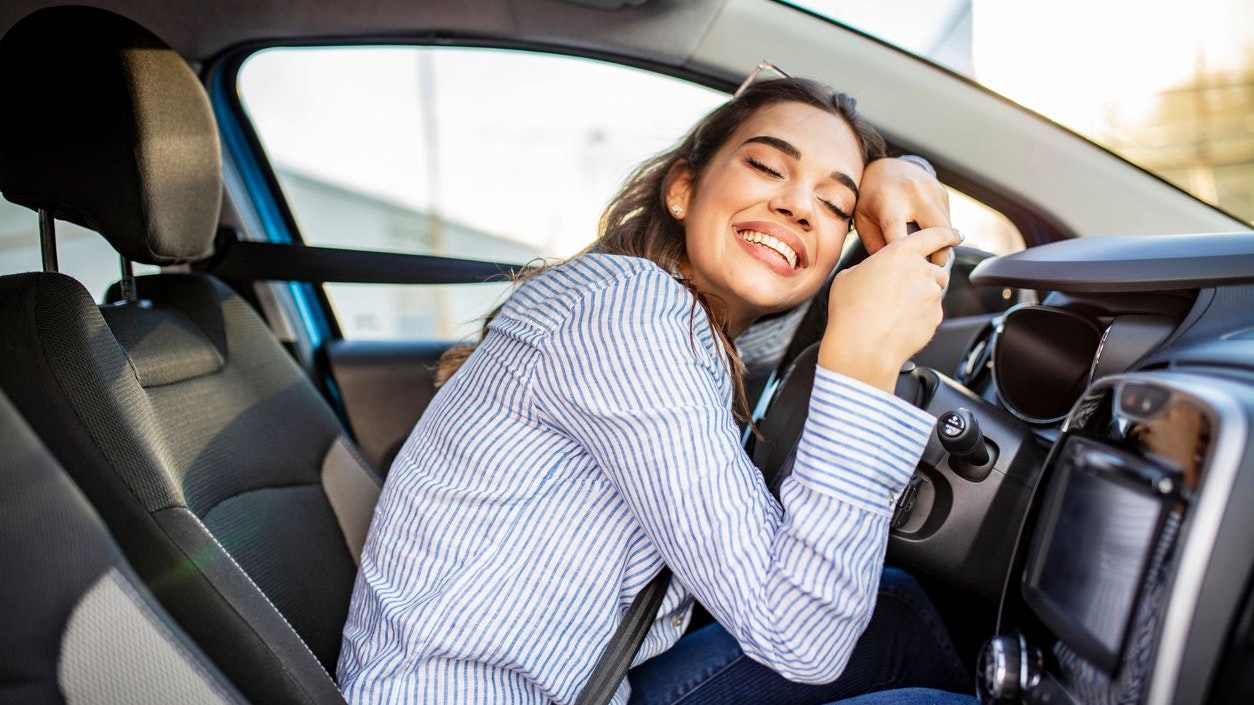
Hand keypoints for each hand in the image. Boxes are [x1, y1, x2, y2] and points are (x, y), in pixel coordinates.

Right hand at [818, 226, 961, 391]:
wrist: (862, 347)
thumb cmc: (850, 311)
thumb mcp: (848, 276)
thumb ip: (870, 266)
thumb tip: (874, 272)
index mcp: (901, 253)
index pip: (935, 235)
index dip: (948, 233)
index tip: (957, 234)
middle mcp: (922, 271)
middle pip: (936, 269)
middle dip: (924, 276)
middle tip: (900, 291)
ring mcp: (932, 296)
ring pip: (934, 292)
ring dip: (921, 296)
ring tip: (895, 310)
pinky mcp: (935, 318)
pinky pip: (931, 313)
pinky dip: (919, 317)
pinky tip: (897, 324)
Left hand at [854, 158, 951, 265]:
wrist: (884, 167)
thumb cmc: (869, 200)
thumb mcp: (863, 220)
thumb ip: (875, 245)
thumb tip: (892, 269)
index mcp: (888, 200)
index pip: (900, 235)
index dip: (905, 257)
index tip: (908, 273)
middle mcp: (912, 192)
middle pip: (935, 231)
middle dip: (938, 255)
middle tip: (932, 271)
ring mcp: (930, 190)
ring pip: (946, 227)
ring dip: (943, 246)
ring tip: (932, 259)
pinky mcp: (942, 191)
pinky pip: (948, 219)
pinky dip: (943, 233)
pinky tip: (930, 240)